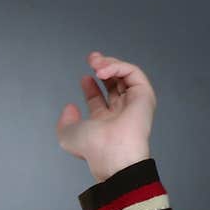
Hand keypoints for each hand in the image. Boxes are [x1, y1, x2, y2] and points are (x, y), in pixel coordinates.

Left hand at [56, 51, 155, 182]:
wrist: (112, 150)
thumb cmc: (92, 147)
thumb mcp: (67, 135)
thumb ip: (65, 121)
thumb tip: (70, 107)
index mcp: (104, 122)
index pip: (99, 99)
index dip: (90, 85)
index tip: (84, 77)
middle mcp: (120, 112)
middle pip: (113, 83)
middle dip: (103, 67)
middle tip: (92, 59)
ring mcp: (133, 103)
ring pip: (124, 75)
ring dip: (109, 64)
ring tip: (96, 63)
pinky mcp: (144, 95)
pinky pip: (133, 73)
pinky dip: (118, 67)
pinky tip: (103, 71)